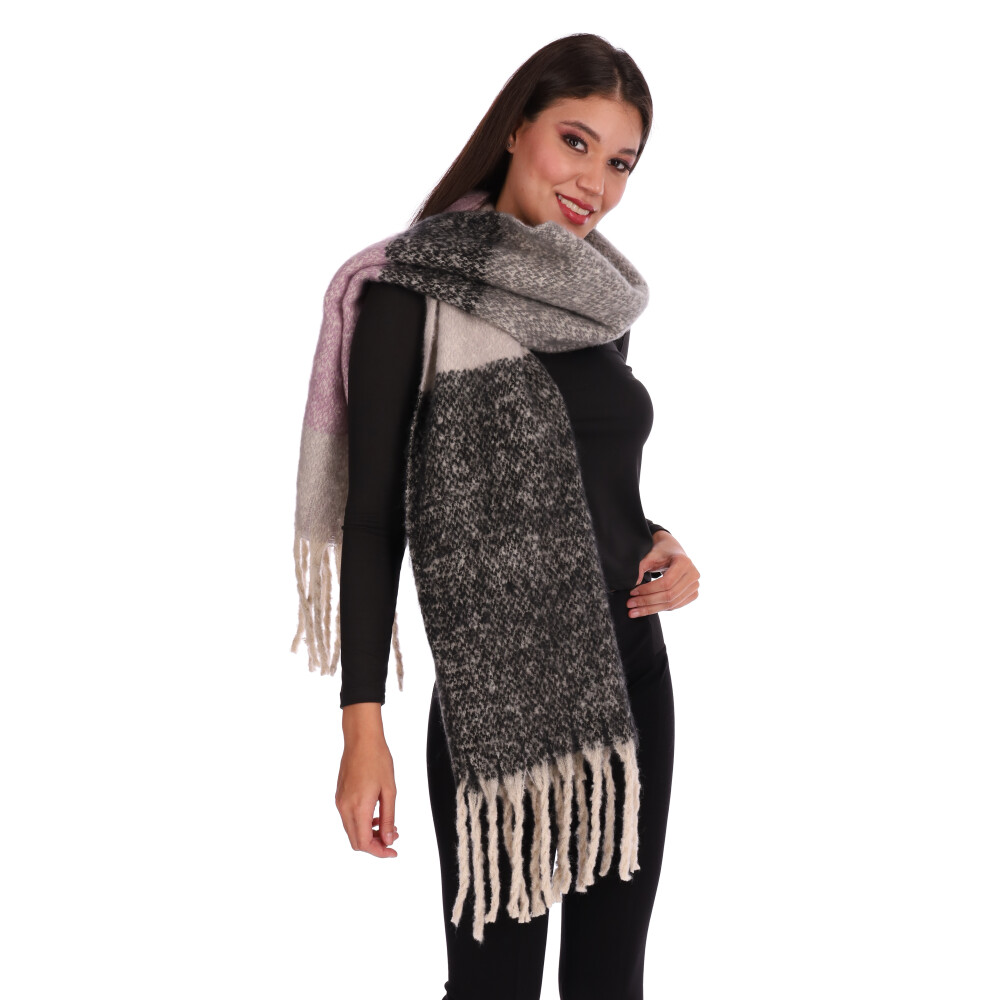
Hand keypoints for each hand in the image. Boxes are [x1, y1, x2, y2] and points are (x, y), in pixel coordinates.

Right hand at [336, 706, 399, 857]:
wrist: (361, 739)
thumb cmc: (378, 760)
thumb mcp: (389, 790)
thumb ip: (388, 818)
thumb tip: (388, 841)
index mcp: (358, 807)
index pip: (364, 843)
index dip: (379, 852)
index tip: (393, 851)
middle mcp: (345, 807)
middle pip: (356, 841)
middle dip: (375, 845)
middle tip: (392, 838)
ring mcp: (340, 802)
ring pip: (352, 830)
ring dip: (368, 834)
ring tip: (388, 826)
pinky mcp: (339, 796)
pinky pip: (349, 818)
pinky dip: (362, 823)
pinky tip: (376, 815)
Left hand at [628, 530, 699, 616]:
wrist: (673, 550)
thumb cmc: (661, 551)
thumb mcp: (650, 555)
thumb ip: (641, 567)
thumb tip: (633, 584)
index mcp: (684, 563)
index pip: (666, 583)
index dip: (648, 590)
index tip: (632, 592)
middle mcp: (693, 575)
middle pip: (669, 595)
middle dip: (647, 602)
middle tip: (630, 604)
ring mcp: (695, 586)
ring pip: (671, 604)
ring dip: (651, 609)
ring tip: (634, 611)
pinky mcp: (693, 594)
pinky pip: (675, 606)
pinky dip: (659, 608)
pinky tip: (646, 609)